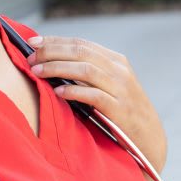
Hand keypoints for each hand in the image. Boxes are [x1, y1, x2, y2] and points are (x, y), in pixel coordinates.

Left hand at [25, 35, 166, 172]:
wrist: (149, 139)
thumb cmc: (122, 112)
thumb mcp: (110, 86)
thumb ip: (88, 74)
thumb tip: (52, 63)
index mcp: (116, 61)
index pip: (81, 43)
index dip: (55, 41)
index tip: (32, 42)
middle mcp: (119, 71)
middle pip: (80, 52)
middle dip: (52, 52)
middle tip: (30, 58)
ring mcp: (121, 89)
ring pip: (85, 70)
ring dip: (57, 69)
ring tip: (37, 72)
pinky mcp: (120, 109)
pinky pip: (94, 96)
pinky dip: (74, 92)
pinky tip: (57, 93)